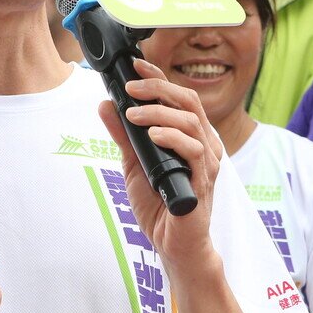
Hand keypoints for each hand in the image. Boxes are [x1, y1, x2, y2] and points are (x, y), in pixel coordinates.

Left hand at [98, 57, 224, 278]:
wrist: (174, 246)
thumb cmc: (159, 206)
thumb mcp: (134, 165)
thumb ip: (124, 136)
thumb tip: (105, 105)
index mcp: (190, 135)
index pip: (178, 97)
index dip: (158, 78)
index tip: (134, 66)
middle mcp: (204, 144)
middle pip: (187, 101)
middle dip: (157, 88)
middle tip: (129, 88)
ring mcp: (207, 162)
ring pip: (191, 122)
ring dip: (159, 113)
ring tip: (133, 114)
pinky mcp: (204, 181)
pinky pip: (194, 151)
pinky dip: (173, 138)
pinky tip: (154, 135)